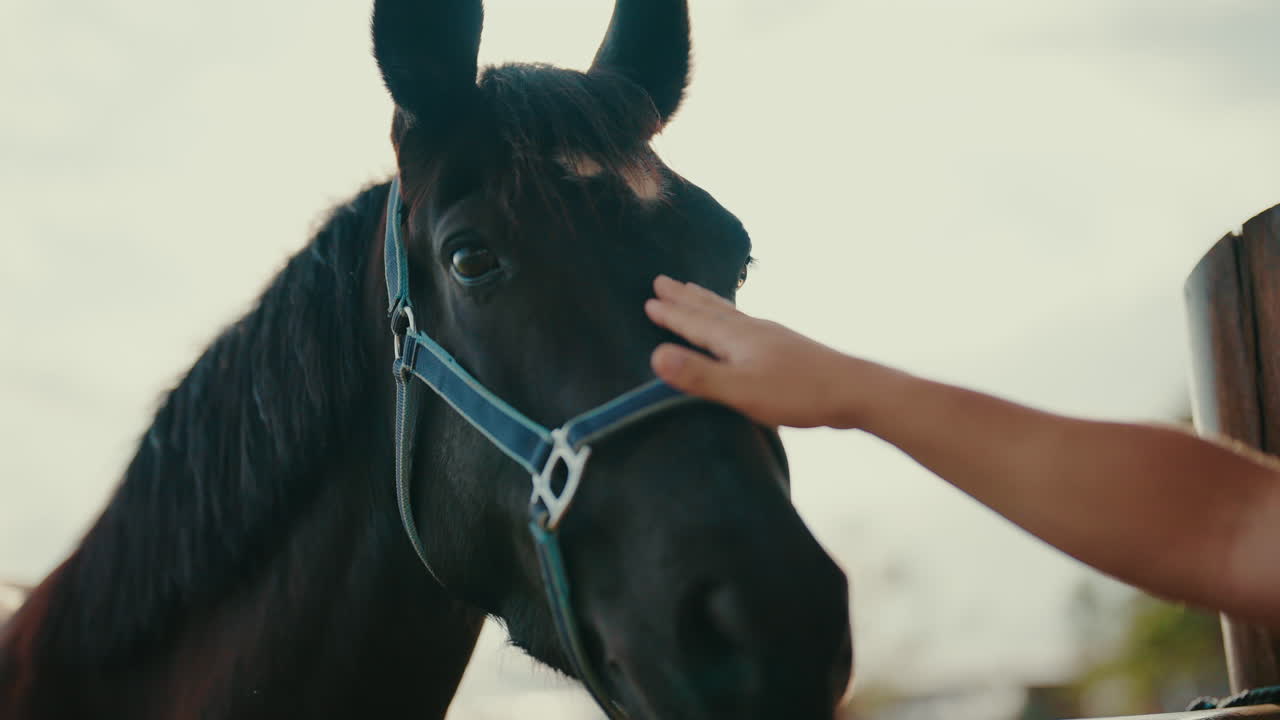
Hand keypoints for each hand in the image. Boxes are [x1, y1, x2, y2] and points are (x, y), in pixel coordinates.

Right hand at [644, 275, 871, 428]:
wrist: (853, 390)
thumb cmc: (797, 393)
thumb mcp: (742, 390)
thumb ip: (699, 375)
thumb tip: (656, 355)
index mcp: (736, 338)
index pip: (695, 322)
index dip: (671, 313)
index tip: (649, 299)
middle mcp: (751, 329)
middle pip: (711, 309)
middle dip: (685, 298)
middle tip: (664, 280)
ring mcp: (770, 336)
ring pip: (729, 313)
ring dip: (707, 302)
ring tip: (695, 291)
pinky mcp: (784, 349)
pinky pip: (745, 323)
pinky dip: (730, 316)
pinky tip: (740, 326)